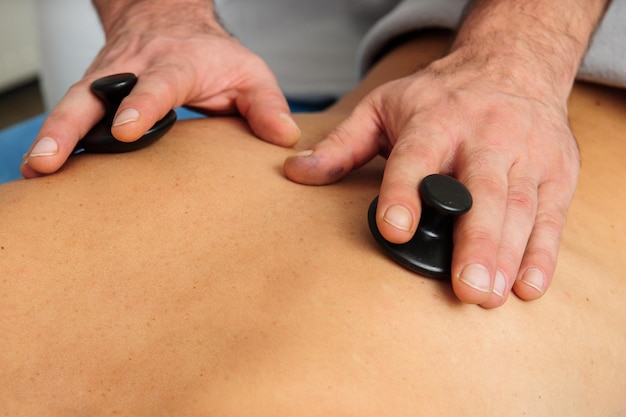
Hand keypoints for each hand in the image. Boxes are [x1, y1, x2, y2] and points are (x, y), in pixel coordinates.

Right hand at [22, 0, 299, 177]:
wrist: (168, 20)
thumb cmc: (213, 55)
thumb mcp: (250, 73)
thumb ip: (267, 104)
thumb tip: (285, 139)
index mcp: (175, 65)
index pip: (158, 84)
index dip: (142, 105)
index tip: (127, 130)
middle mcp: (132, 69)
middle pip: (94, 94)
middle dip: (70, 126)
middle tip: (49, 160)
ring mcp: (106, 79)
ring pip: (72, 104)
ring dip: (52, 136)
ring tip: (36, 172)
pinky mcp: (93, 90)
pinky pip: (71, 114)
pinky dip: (55, 138)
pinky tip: (41, 169)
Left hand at [284, 49, 579, 307]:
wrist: (513, 65)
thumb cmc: (439, 96)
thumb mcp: (383, 107)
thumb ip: (341, 144)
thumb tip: (295, 173)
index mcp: (434, 121)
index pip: (416, 158)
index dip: (405, 193)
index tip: (395, 229)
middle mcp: (483, 136)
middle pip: (480, 190)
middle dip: (474, 240)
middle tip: (463, 288)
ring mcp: (524, 154)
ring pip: (518, 207)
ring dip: (506, 254)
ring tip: (489, 297)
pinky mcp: (555, 171)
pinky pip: (550, 215)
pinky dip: (542, 253)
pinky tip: (528, 286)